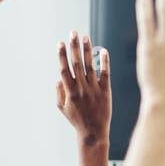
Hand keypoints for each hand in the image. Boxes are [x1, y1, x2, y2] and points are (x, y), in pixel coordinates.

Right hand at [56, 31, 111, 147]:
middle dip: (74, 47)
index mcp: (70, 92)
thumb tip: (59, 77)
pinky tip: (103, 50)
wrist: (94, 133)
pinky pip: (105, 73)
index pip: (65, 69)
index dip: (61, 55)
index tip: (60, 43)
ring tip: (85, 37)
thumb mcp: (62, 108)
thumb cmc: (76, 120)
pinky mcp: (106, 91)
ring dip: (87, 50)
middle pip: (77, 63)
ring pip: (90, 66)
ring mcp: (94, 89)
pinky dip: (104, 62)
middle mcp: (82, 88)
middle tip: (73, 32)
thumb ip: (59, 92)